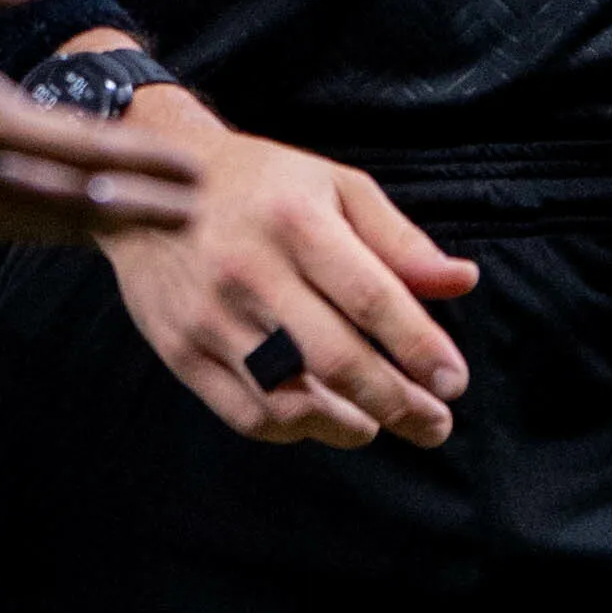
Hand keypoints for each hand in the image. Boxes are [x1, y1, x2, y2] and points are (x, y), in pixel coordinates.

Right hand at [0, 0, 198, 240]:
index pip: (74, 151)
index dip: (138, 164)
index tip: (192, 174)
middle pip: (59, 205)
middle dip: (128, 210)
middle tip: (186, 214)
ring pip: (14, 223)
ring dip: (73, 224)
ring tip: (118, 223)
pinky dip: (13, 226)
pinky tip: (19, 218)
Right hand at [96, 88, 477, 448]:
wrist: (149, 183)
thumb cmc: (260, 185)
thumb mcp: (334, 186)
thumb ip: (398, 239)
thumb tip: (462, 281)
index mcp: (294, 219)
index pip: (370, 297)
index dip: (419, 346)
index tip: (454, 382)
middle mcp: (249, 269)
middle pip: (336, 358)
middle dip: (398, 403)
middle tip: (435, 424)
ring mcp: (209, 316)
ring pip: (291, 400)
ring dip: (349, 425)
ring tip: (380, 422)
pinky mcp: (180, 350)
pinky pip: (247, 413)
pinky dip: (295, 428)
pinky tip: (322, 417)